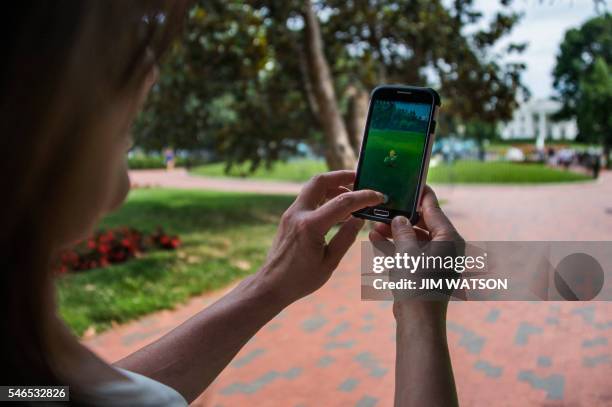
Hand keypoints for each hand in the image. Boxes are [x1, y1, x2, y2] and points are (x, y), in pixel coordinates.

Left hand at [258, 170, 383, 304]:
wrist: (271, 285)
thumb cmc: (300, 279)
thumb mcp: (330, 262)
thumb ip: (346, 237)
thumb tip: (360, 218)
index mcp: (310, 226)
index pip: (343, 202)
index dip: (364, 197)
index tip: (378, 196)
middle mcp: (298, 214)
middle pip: (320, 181)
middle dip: (341, 176)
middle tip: (360, 179)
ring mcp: (291, 214)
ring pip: (312, 187)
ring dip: (332, 186)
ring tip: (351, 196)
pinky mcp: (289, 218)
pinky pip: (308, 199)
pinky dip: (324, 197)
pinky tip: (337, 209)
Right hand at [368, 185, 462, 321]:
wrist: (418, 320)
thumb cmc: (418, 283)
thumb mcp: (407, 251)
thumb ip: (402, 231)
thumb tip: (398, 219)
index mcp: (449, 238)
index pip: (434, 209)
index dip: (421, 194)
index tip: (411, 181)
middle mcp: (445, 247)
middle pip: (422, 223)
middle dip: (401, 216)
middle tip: (385, 205)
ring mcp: (434, 261)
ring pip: (412, 239)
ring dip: (393, 232)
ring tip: (374, 223)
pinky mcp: (422, 272)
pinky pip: (408, 253)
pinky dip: (394, 246)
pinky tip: (374, 238)